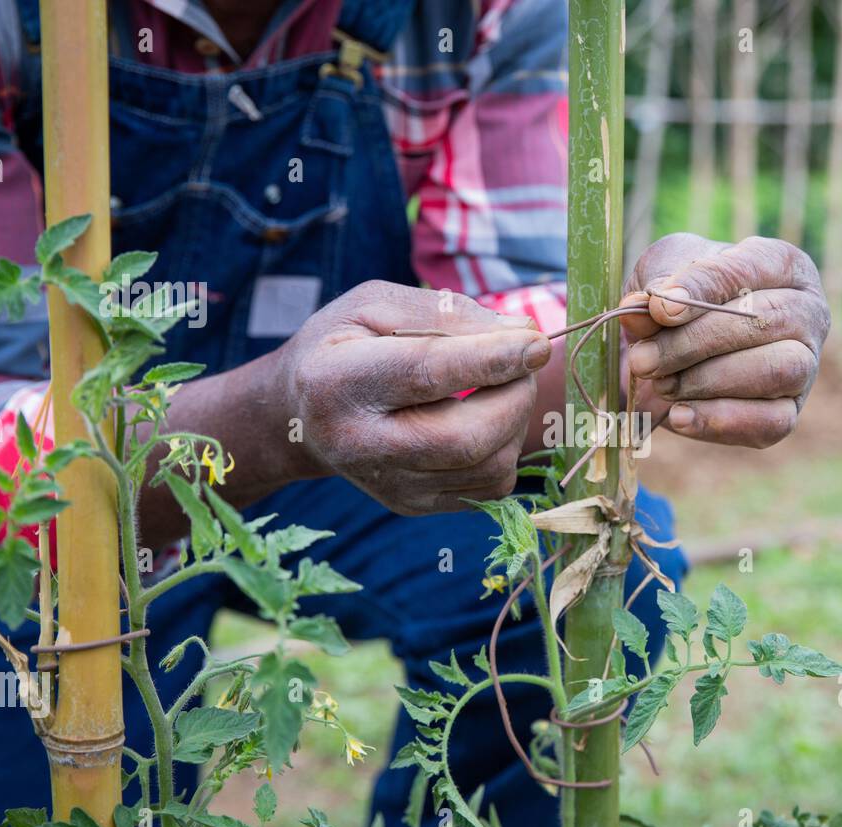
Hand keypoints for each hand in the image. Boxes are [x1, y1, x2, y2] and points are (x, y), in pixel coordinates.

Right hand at [274, 280, 550, 514]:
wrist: (302, 413)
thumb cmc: (346, 344)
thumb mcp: (377, 305)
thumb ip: (448, 313)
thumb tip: (523, 331)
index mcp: (336, 381)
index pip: (425, 374)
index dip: (491, 360)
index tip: (539, 344)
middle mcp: (357, 444)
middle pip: (464, 439)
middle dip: (514, 396)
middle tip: (522, 360)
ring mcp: (387, 485)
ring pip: (487, 468)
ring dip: (516, 421)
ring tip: (500, 386)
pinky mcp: (414, 506)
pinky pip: (491, 488)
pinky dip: (506, 448)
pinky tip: (485, 419)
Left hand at [618, 233, 829, 447]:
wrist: (672, 351)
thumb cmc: (679, 300)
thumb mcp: (661, 277)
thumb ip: (654, 286)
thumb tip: (645, 308)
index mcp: (782, 265)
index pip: (750, 269)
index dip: (704, 289)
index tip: (660, 307)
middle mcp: (807, 312)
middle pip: (765, 322)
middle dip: (695, 343)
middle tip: (645, 358)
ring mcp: (805, 365)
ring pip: (774, 372)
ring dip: (707, 381)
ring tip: (661, 384)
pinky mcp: (789, 413)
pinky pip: (770, 422)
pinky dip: (719, 420)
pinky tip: (679, 415)